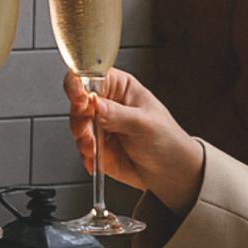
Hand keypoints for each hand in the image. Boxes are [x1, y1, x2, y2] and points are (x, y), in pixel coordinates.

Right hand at [63, 69, 203, 215]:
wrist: (170, 172)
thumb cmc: (166, 139)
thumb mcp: (143, 123)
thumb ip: (116, 113)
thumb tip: (93, 103)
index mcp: (119, 87)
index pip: (90, 76)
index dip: (79, 85)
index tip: (80, 100)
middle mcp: (106, 104)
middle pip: (76, 102)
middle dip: (79, 119)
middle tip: (87, 131)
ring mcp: (99, 125)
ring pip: (76, 126)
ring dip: (82, 139)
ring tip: (95, 149)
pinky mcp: (96, 146)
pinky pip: (81, 148)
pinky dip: (85, 156)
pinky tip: (97, 160)